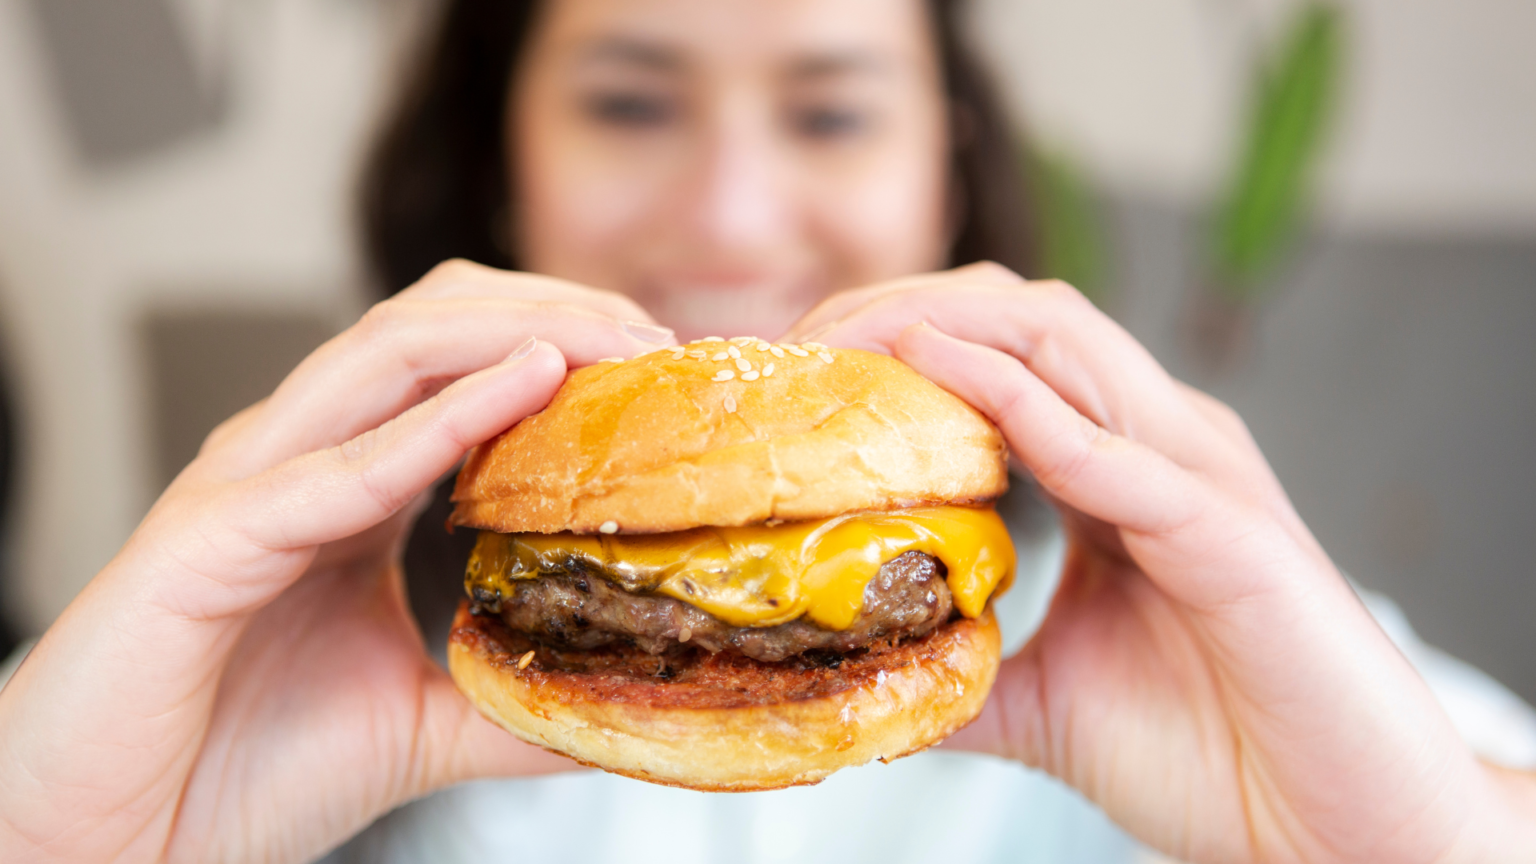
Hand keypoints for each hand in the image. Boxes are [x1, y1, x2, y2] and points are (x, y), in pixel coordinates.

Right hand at [0, 261, 675, 862]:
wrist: (116, 851)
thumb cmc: (238, 771)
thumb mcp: (419, 720)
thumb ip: (511, 695)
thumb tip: (618, 700)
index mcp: (340, 480)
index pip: (460, 360)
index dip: (567, 339)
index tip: (666, 371)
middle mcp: (293, 457)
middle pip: (432, 322)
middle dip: (555, 309)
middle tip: (659, 345)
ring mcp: (246, 485)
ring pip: (384, 352)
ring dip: (512, 333)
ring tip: (615, 346)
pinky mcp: (205, 542)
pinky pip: (331, 465)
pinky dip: (432, 423)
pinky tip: (522, 389)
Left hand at [786, 263, 1535, 862]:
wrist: (1333, 832)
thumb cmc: (1211, 752)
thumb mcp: (1042, 697)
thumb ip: (960, 665)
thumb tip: (859, 667)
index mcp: (1120, 467)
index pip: (997, 356)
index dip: (893, 346)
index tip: (796, 379)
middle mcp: (1160, 444)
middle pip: (1020, 319)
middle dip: (902, 312)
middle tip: (799, 351)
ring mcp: (1199, 474)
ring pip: (1067, 346)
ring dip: (948, 331)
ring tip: (847, 346)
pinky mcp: (1232, 532)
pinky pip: (1119, 450)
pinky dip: (1030, 408)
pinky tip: (952, 383)